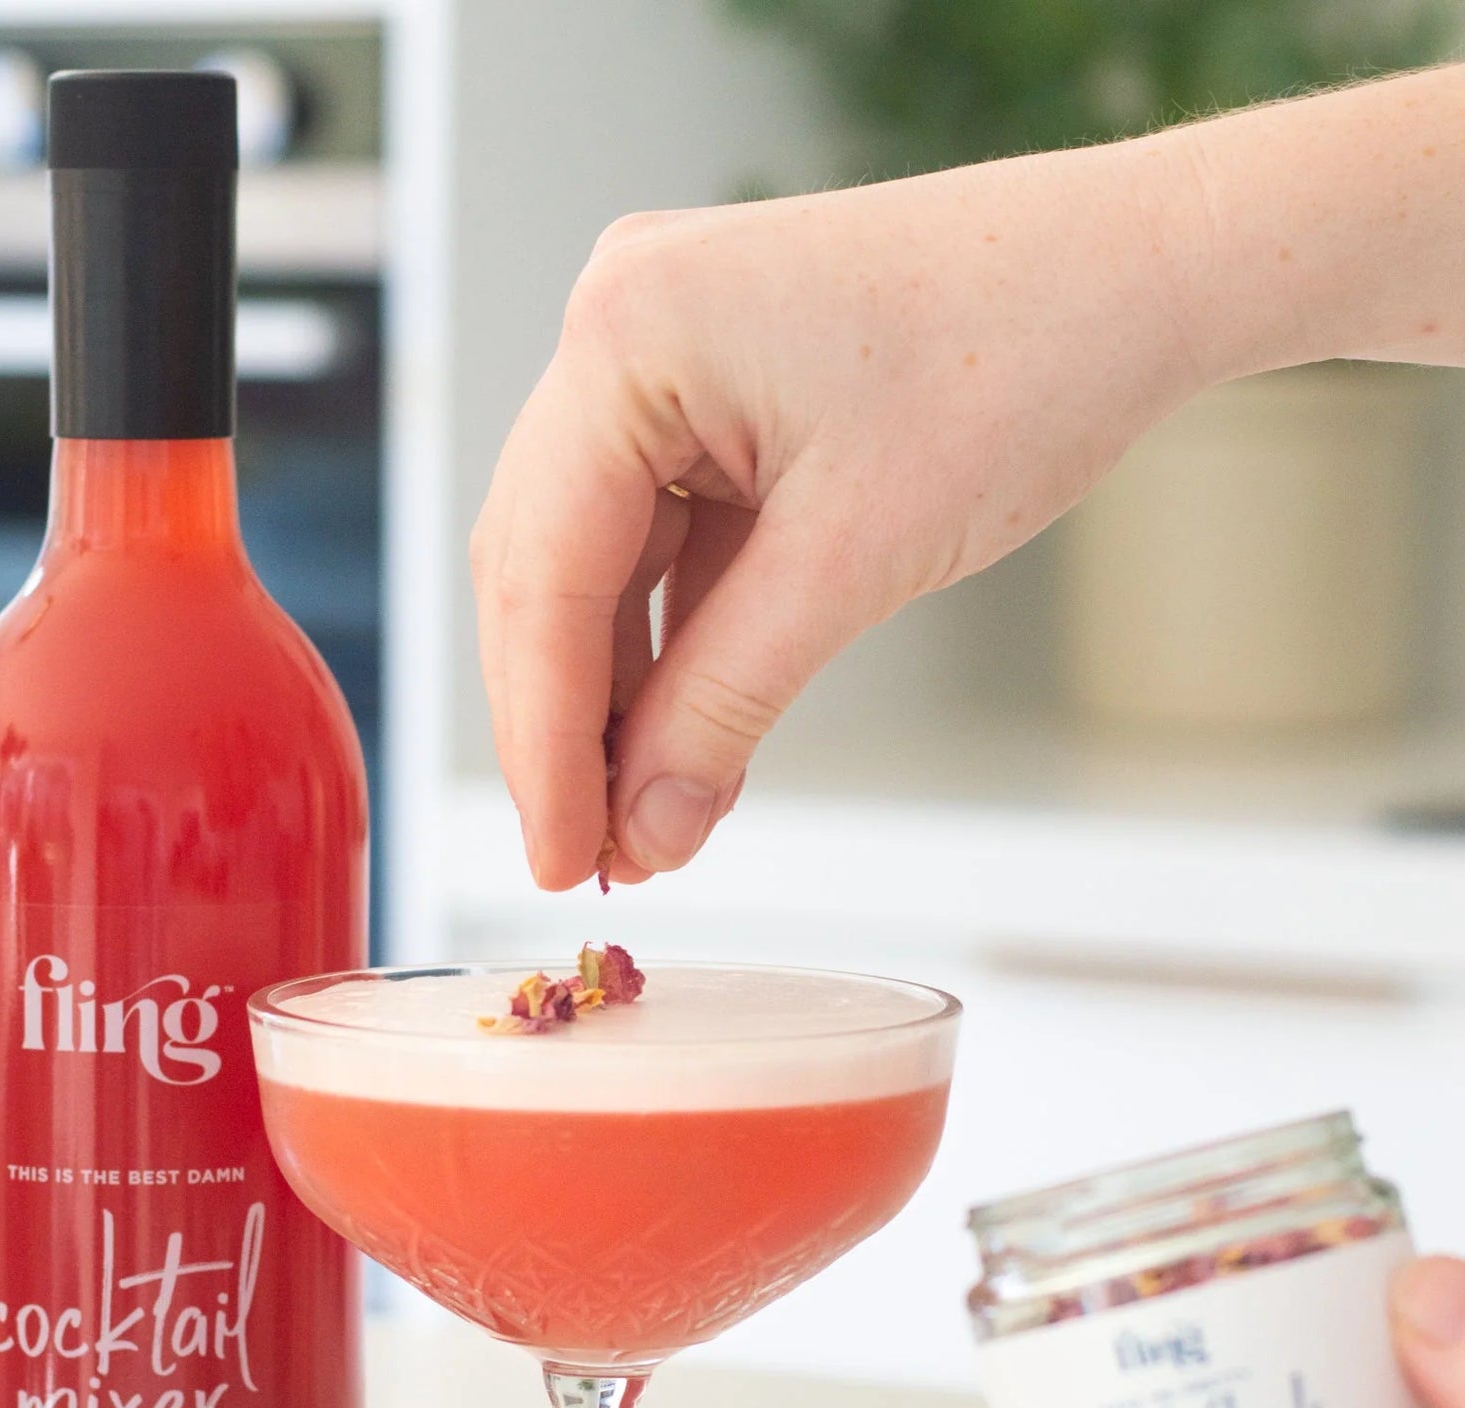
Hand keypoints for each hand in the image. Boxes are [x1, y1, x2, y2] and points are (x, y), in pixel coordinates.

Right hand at [471, 68, 1464, 890]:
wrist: (1143, 271)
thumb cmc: (1026, 359)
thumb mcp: (855, 560)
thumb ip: (724, 705)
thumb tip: (644, 834)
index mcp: (627, 333)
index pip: (543, 576)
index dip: (543, 740)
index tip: (554, 860)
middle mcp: (615, 328)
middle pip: (542, 573)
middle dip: (567, 727)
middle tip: (586, 860)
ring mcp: (659, 359)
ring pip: (591, 569)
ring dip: (616, 700)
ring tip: (642, 824)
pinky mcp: (707, 398)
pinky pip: (656, 546)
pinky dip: (668, 649)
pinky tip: (681, 745)